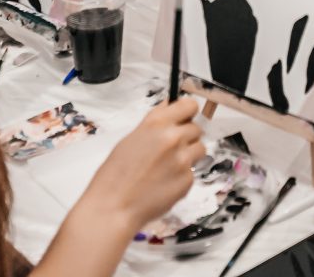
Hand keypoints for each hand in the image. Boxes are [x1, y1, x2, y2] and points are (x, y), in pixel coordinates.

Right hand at [78, 98, 205, 232]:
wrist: (114, 208)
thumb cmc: (115, 175)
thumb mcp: (131, 139)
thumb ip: (154, 124)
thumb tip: (169, 109)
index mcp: (156, 123)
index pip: (189, 105)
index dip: (187, 112)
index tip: (184, 118)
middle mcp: (173, 138)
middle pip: (196, 128)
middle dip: (186, 137)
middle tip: (171, 149)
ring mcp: (183, 159)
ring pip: (199, 149)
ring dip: (189, 155)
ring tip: (169, 167)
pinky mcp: (188, 180)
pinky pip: (192, 172)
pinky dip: (182, 176)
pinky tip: (165, 183)